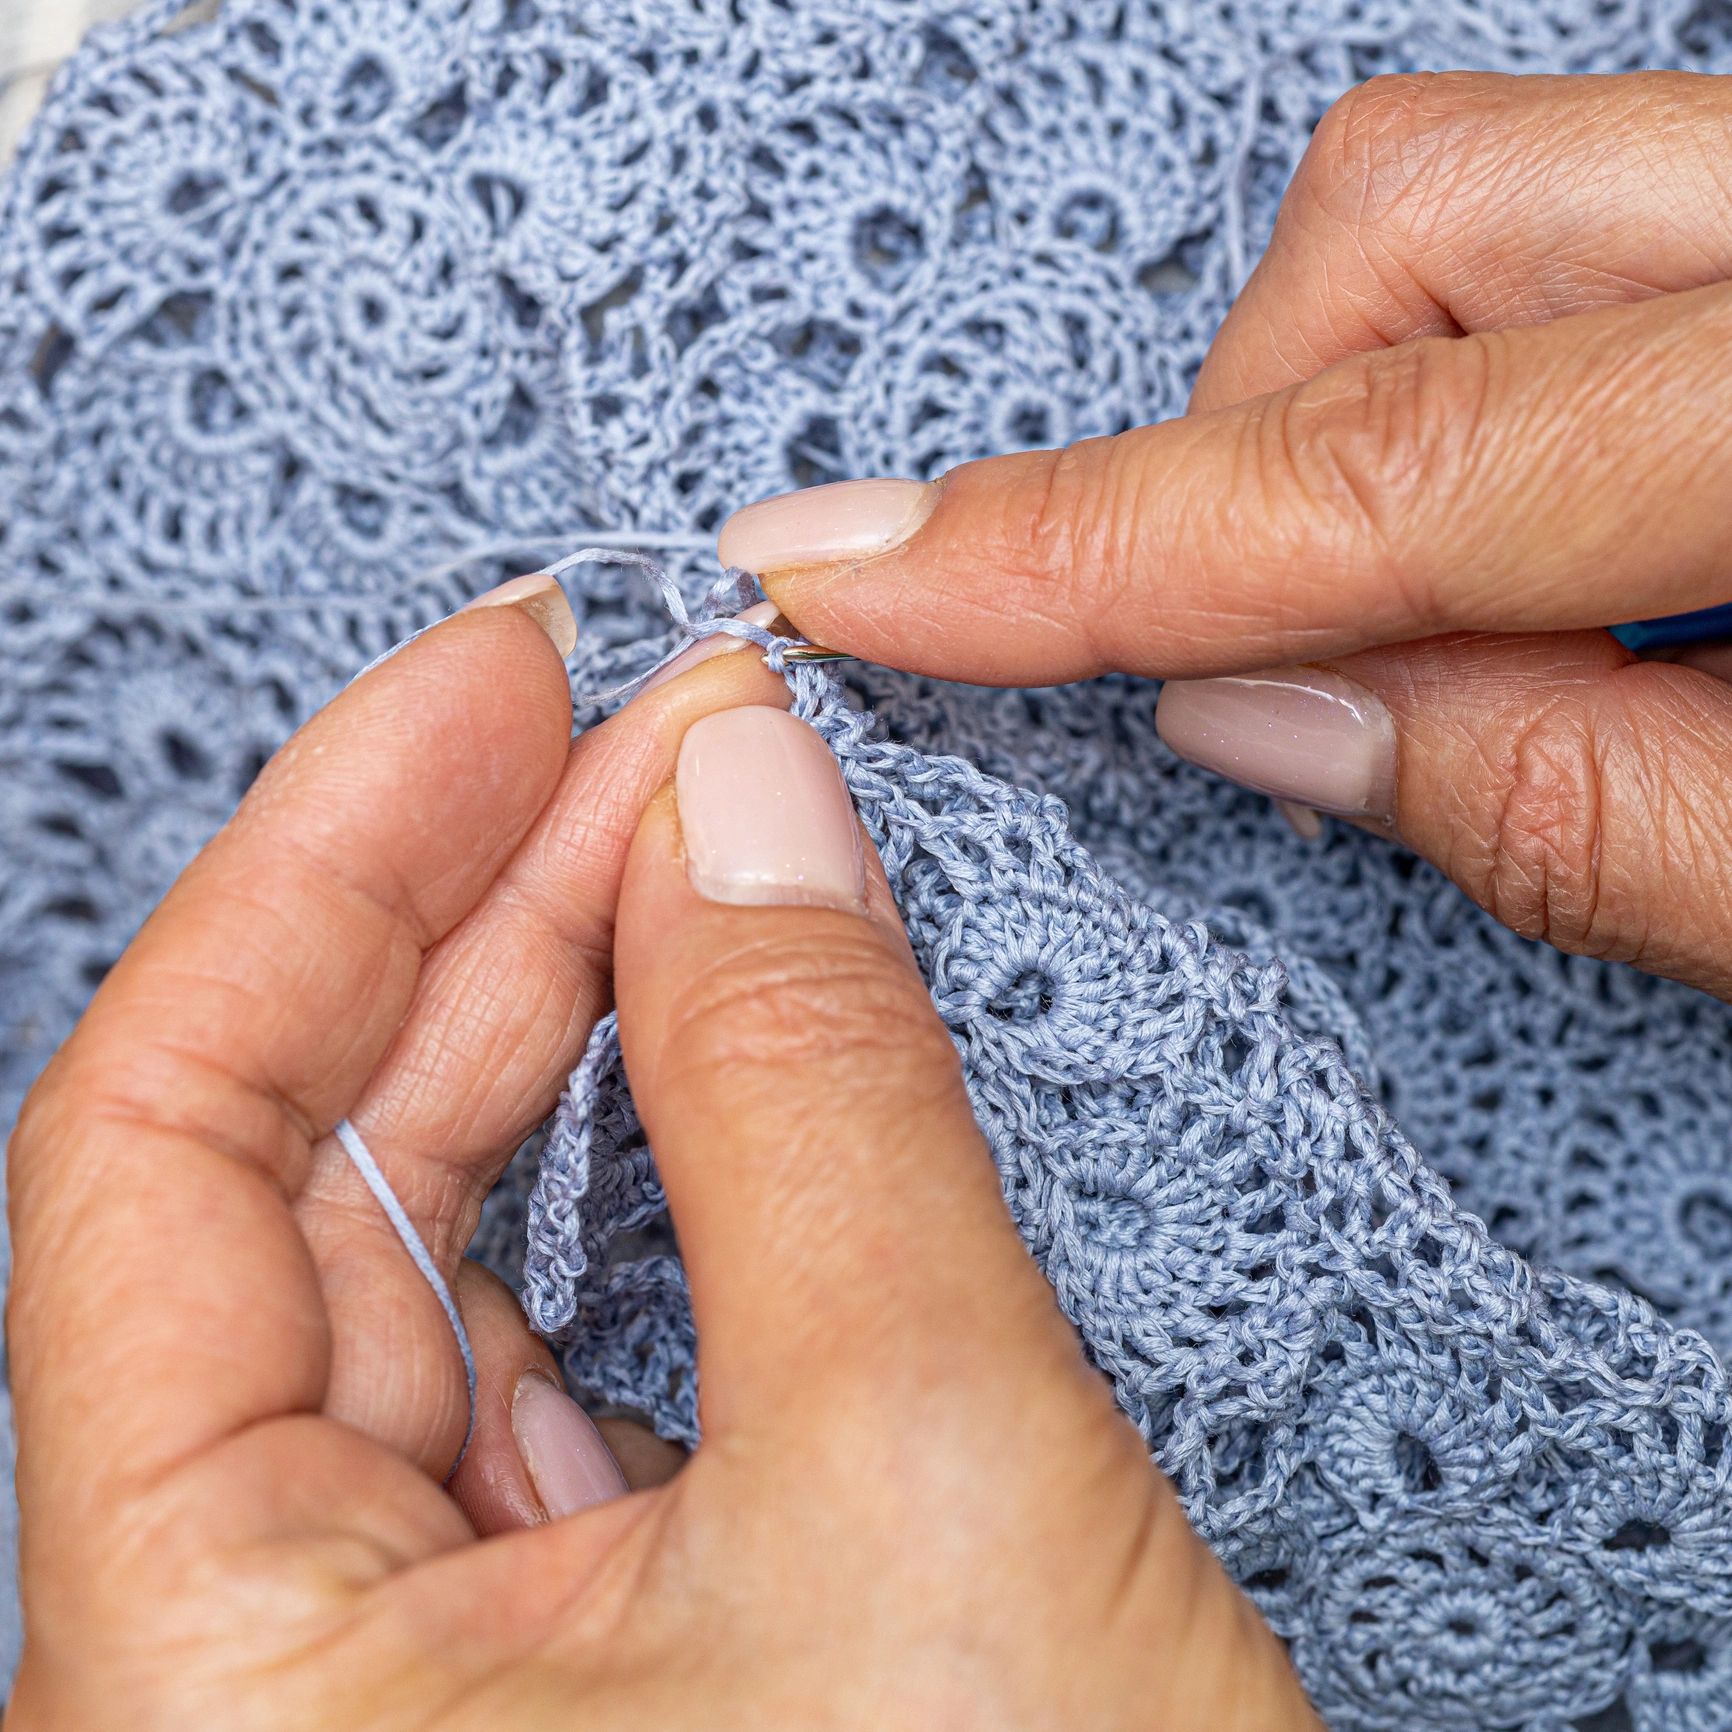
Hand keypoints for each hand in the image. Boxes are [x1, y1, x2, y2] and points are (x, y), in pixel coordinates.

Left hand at [7, 587, 1316, 1729]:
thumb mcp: (931, 1490)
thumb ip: (810, 1106)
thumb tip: (745, 796)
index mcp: (213, 1688)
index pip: (156, 1155)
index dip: (321, 861)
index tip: (494, 671)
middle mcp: (278, 1679)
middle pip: (310, 1176)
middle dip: (487, 902)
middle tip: (646, 718)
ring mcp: (438, 1667)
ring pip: (446, 1243)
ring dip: (579, 1007)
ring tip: (702, 825)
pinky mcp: (604, 1646)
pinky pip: (573, 1331)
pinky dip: (660, 1153)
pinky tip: (728, 1025)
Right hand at [721, 70, 1731, 998]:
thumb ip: (1575, 809)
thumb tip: (1266, 714)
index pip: (1388, 465)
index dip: (1091, 544)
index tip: (860, 577)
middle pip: (1405, 218)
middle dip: (1250, 446)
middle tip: (1269, 654)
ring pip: (1465, 190)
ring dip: (1348, 404)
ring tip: (1403, 611)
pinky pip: (1560, 226)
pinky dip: (1457, 380)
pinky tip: (1519, 540)